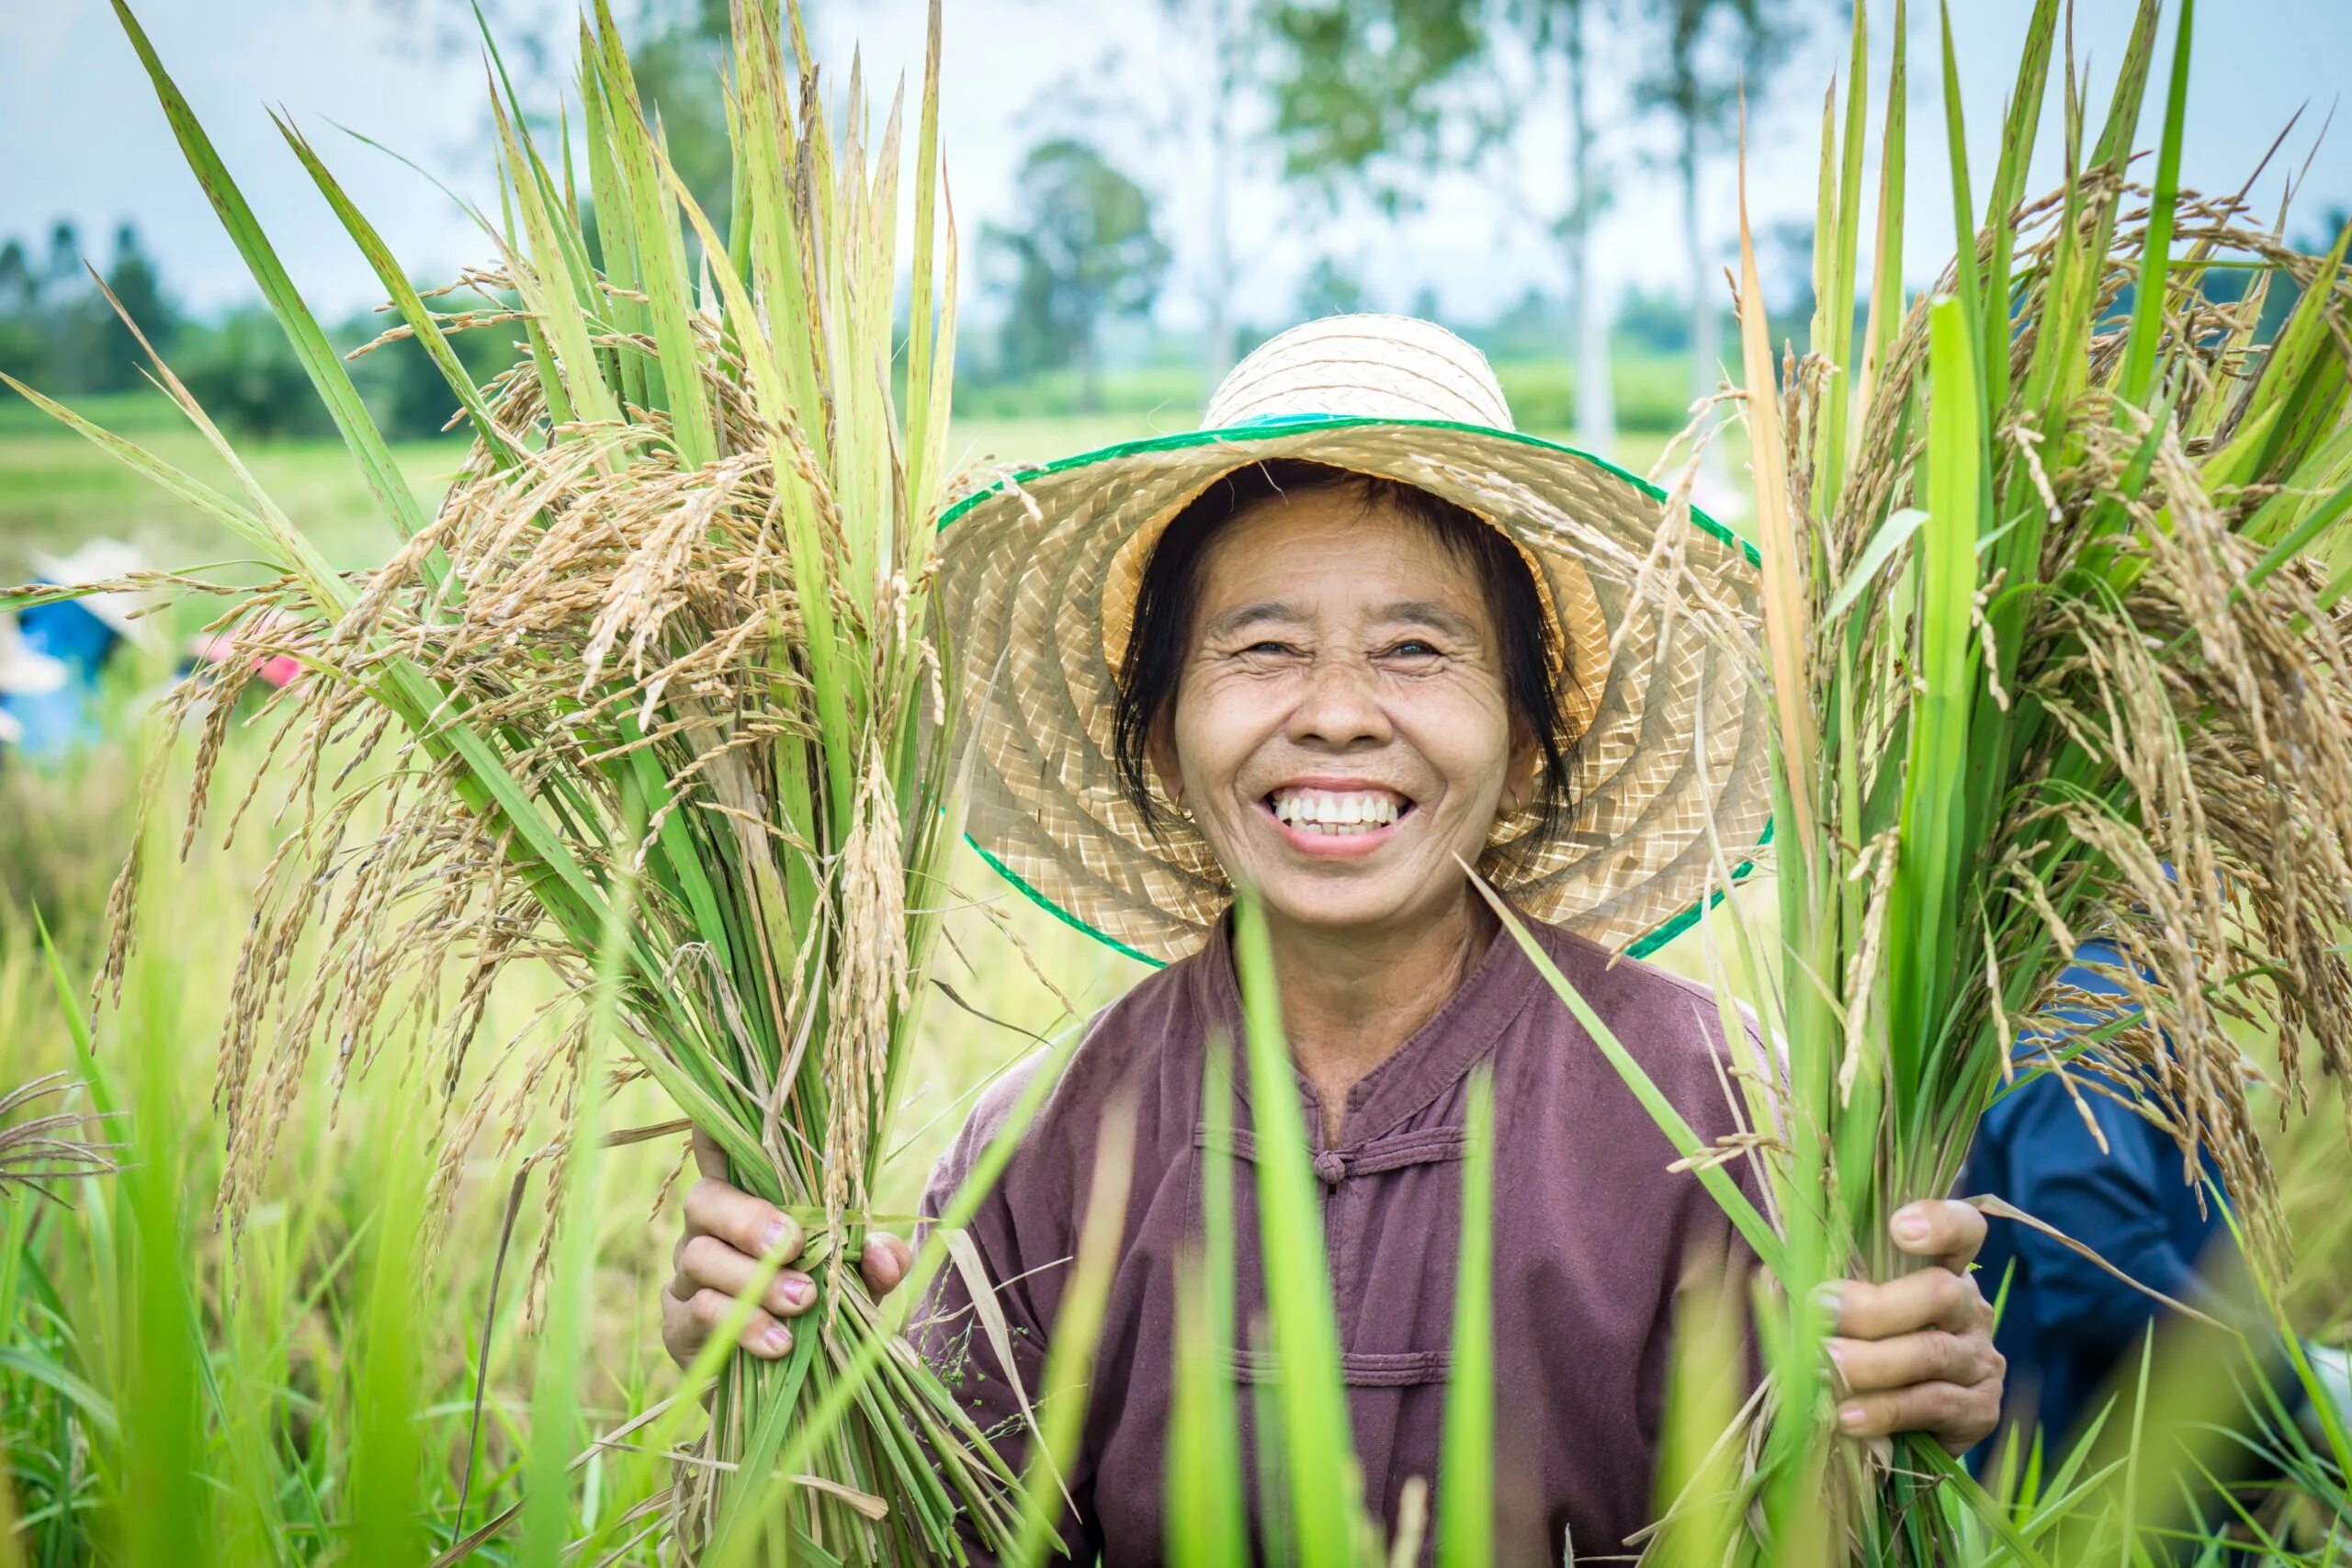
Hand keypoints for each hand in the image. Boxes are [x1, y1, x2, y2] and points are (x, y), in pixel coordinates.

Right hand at [660, 1129, 914, 1370]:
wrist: (791, 1389)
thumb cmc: (822, 1314)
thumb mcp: (859, 1285)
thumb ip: (875, 1264)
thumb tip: (883, 1253)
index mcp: (750, 1201)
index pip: (723, 1153)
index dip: (715, 1131)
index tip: (721, 1116)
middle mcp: (708, 1229)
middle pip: (704, 1200)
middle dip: (748, 1219)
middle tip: (792, 1246)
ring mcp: (687, 1276)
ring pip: (700, 1257)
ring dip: (756, 1280)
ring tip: (803, 1302)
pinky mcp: (679, 1324)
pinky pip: (699, 1313)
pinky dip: (743, 1325)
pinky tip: (778, 1343)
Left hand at [1823, 1199, 2004, 1453]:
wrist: (1900, 1428)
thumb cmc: (1863, 1350)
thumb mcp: (1847, 1311)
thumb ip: (1820, 1286)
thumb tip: (1771, 1280)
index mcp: (1943, 1269)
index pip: (1965, 1228)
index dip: (1941, 1222)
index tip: (1899, 1227)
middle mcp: (1971, 1310)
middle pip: (1940, 1292)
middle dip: (1874, 1305)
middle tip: (1819, 1310)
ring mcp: (1980, 1360)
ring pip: (1931, 1353)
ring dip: (1871, 1362)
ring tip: (1824, 1366)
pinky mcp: (1980, 1410)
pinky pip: (1933, 1405)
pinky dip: (1884, 1410)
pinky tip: (1846, 1416)